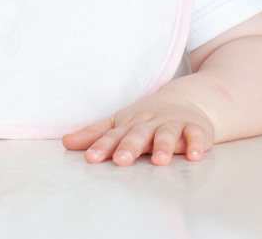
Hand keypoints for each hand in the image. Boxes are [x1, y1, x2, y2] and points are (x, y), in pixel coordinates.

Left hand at [62, 93, 214, 166]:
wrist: (186, 100)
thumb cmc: (146, 118)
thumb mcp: (119, 123)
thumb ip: (95, 135)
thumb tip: (65, 142)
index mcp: (129, 123)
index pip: (113, 136)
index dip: (102, 146)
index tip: (91, 158)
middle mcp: (149, 123)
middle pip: (138, 134)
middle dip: (130, 147)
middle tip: (121, 160)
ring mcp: (172, 125)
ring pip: (166, 134)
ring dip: (163, 146)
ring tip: (158, 161)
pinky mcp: (195, 129)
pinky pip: (196, 136)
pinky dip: (196, 144)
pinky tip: (194, 154)